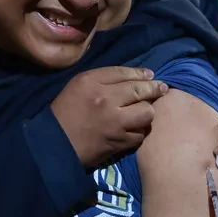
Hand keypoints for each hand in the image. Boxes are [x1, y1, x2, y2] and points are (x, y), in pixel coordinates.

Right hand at [50, 66, 168, 167]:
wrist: (56, 144)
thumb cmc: (66, 112)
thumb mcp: (78, 85)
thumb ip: (104, 77)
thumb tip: (138, 75)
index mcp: (91, 82)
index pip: (125, 72)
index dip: (142, 74)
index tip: (151, 76)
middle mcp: (105, 99)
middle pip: (140, 91)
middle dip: (154, 89)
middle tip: (161, 89)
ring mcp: (115, 122)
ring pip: (146, 113)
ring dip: (147, 112)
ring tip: (142, 111)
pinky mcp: (119, 142)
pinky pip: (140, 134)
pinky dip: (139, 130)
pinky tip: (134, 128)